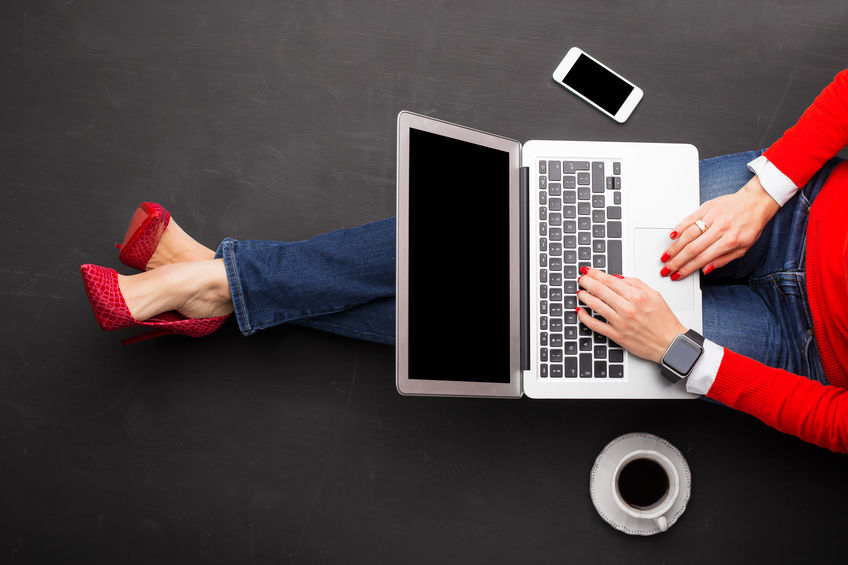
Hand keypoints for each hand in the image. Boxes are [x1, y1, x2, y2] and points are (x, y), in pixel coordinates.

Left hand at [576, 268, 685, 363]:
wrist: (670, 343)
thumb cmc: (664, 320)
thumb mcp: (654, 295)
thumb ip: (635, 283)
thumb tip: (616, 278)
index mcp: (636, 296)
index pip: (610, 281)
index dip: (595, 274)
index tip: (589, 271)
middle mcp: (627, 308)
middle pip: (600, 290)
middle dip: (587, 282)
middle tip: (582, 279)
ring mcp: (620, 322)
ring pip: (595, 305)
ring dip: (584, 297)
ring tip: (580, 292)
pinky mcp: (616, 335)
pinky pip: (595, 325)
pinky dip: (585, 317)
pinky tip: (581, 311)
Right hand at [660, 175, 779, 279]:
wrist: (756, 202)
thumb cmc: (751, 225)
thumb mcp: (744, 248)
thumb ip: (724, 259)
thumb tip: (706, 269)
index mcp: (730, 241)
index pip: (702, 258)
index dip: (687, 269)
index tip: (677, 274)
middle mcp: (720, 228)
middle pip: (692, 248)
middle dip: (676, 261)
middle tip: (666, 268)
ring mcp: (713, 216)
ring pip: (688, 234)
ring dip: (674, 247)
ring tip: (665, 256)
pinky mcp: (708, 206)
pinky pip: (690, 218)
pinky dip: (679, 227)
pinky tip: (672, 236)